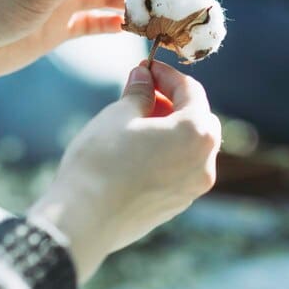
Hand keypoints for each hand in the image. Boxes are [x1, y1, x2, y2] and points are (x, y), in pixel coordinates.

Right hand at [27, 62, 220, 281]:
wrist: (84, 219)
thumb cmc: (101, 161)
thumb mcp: (119, 115)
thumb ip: (139, 92)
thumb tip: (144, 77)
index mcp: (196, 132)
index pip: (191, 90)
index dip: (167, 75)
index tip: (146, 69)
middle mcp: (204, 162)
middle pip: (200, 119)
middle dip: (174, 102)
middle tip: (144, 93)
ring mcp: (193, 187)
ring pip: (192, 146)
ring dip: (172, 128)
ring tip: (138, 121)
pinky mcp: (177, 205)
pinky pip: (181, 169)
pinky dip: (168, 153)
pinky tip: (138, 150)